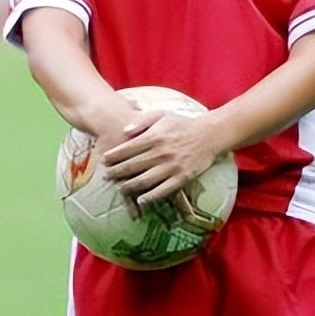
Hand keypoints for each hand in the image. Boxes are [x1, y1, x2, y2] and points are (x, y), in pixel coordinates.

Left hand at [102, 108, 219, 211]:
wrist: (210, 133)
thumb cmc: (183, 123)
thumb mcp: (162, 114)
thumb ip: (142, 120)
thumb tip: (124, 130)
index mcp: (155, 136)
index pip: (128, 148)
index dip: (114, 155)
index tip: (104, 160)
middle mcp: (161, 152)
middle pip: (133, 165)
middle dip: (116, 172)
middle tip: (106, 176)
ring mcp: (172, 166)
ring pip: (145, 179)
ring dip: (129, 186)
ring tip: (119, 188)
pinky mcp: (182, 177)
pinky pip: (163, 190)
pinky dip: (150, 197)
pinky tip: (140, 200)